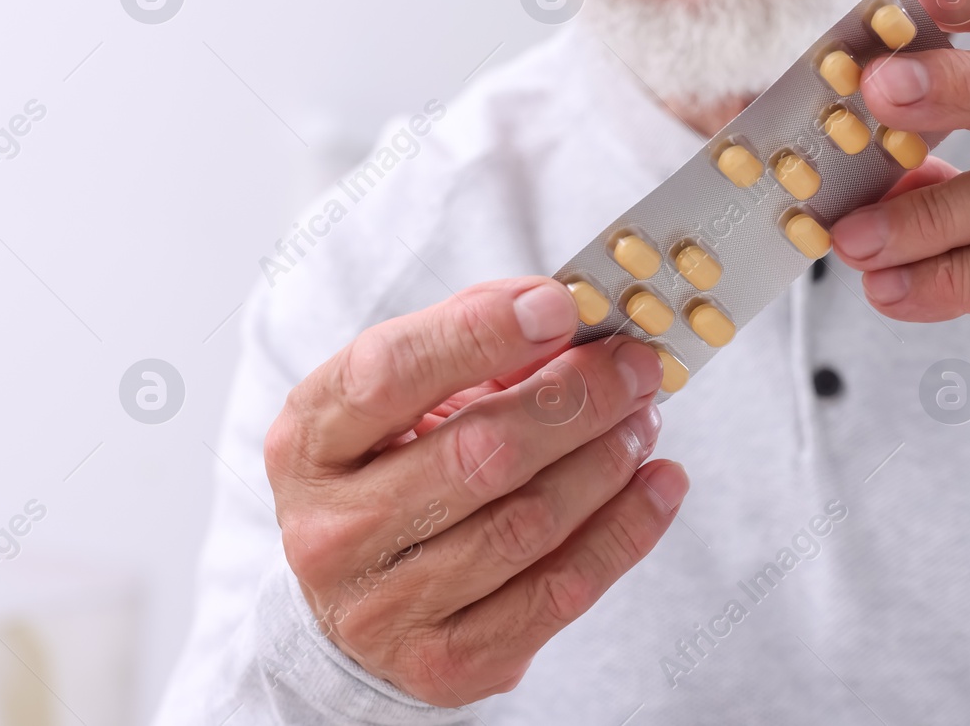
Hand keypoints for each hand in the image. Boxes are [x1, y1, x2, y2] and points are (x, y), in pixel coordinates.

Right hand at [263, 278, 687, 704]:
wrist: (358, 601)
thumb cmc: (394, 468)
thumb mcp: (403, 397)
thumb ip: (470, 341)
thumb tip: (561, 314)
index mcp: (308, 442)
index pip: (387, 374)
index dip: (479, 333)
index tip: (559, 306)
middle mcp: (332, 532)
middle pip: (478, 455)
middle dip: (576, 400)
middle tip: (635, 368)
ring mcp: (385, 609)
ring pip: (526, 524)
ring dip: (607, 461)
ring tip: (644, 420)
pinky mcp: (447, 663)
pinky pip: (557, 593)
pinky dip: (625, 530)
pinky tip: (660, 484)